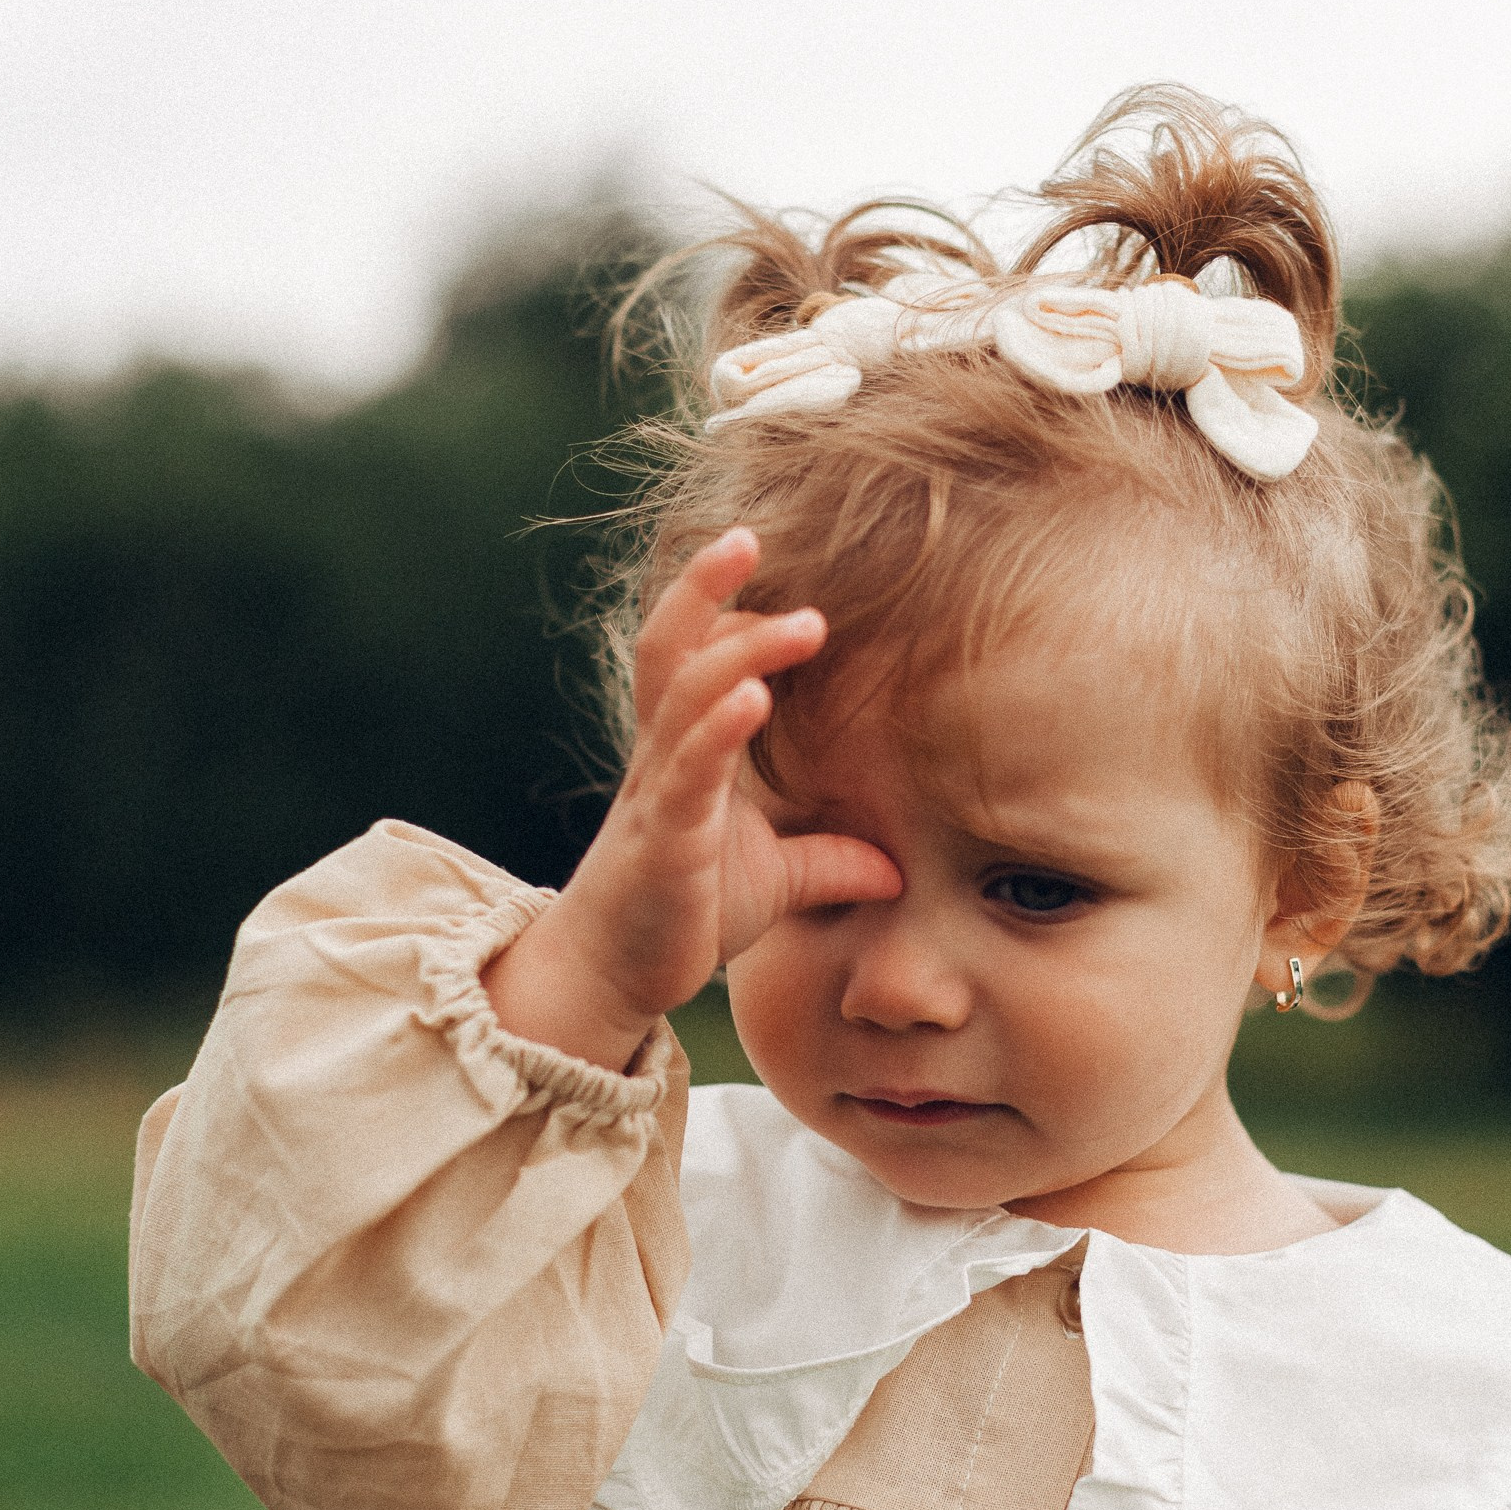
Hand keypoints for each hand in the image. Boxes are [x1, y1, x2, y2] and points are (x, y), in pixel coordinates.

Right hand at [483, 528, 900, 1067]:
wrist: (612, 977)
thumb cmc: (682, 918)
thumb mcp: (771, 883)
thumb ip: (828, 863)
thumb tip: (898, 870)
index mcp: (685, 752)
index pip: (696, 655)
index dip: (728, 608)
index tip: (778, 574)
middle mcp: (663, 756)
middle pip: (670, 646)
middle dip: (702, 585)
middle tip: (748, 533)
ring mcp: (660, 793)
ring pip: (686, 695)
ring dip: (743, 648)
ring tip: (804, 619)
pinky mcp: (665, 839)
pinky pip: (690, 770)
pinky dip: (721, 726)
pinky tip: (756, 696)